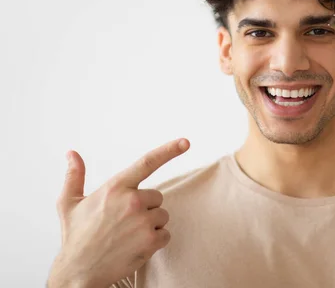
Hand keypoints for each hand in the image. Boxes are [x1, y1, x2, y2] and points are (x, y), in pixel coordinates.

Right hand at [48, 138, 189, 287]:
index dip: (169, 150)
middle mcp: (132, 201)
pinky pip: (166, 234)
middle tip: (124, 222)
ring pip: (162, 216)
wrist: (78, 271)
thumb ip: (75, 176)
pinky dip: (155, 241)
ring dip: (151, 225)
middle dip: (146, 208)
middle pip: (156, 197)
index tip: (186, 142)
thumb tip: (72, 154)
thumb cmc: (76, 237)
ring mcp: (143, 221)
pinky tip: (135, 246)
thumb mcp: (69, 203)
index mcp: (115, 187)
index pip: (147, 162)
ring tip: (127, 235)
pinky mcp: (151, 240)